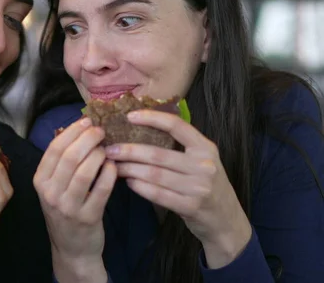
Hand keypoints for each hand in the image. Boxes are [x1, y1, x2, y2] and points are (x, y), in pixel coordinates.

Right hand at [34, 118, 115, 282]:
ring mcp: (69, 207)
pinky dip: (109, 173)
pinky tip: (113, 166)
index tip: (87, 120)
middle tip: (101, 131)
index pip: (54, 149)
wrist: (72, 248)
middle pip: (70, 157)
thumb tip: (77, 127)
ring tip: (107, 149)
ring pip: (85, 171)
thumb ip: (61, 160)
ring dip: (99, 154)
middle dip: (88, 138)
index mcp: (40, 181)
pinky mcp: (88, 217)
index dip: (72, 131)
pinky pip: (102, 189)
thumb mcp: (54, 186)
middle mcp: (50, 193)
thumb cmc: (65, 209)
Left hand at [106, 110, 251, 267]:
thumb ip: (180, 147)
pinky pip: (158, 194)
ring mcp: (199, 187)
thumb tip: (140, 132)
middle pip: (158, 153)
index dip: (152, 118)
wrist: (226, 219)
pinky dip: (140, 187)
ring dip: (130, 169)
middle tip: (110, 149)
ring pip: (154, 174)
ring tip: (114, 166)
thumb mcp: (201, 161)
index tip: (130, 116)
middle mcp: (204, 165)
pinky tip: (129, 182)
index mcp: (205, 147)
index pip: (177, 125)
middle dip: (130, 150)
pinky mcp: (191, 206)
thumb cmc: (206, 185)